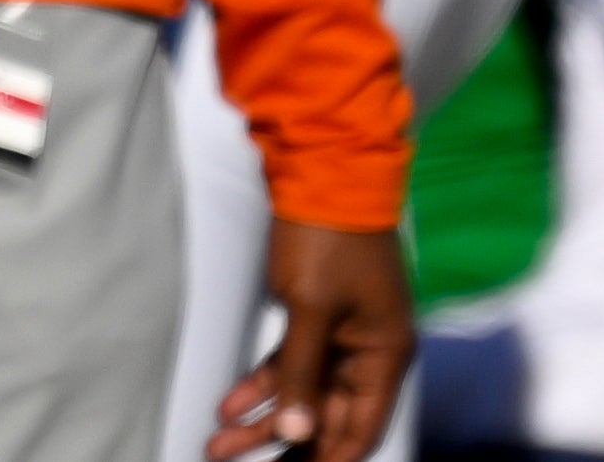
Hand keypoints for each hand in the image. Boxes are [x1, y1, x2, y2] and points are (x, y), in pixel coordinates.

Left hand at [213, 220, 413, 461]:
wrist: (321, 169)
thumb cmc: (328, 237)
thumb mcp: (311, 309)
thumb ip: (300, 374)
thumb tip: (296, 432)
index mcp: (384, 355)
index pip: (361, 429)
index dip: (330, 458)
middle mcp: (368, 351)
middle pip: (327, 416)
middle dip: (285, 445)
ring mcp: (341, 333)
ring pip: (301, 391)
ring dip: (263, 419)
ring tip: (219, 444)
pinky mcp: (314, 314)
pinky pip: (287, 362)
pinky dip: (261, 384)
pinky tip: (229, 404)